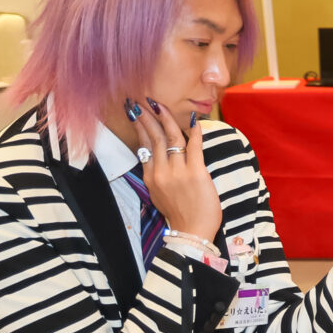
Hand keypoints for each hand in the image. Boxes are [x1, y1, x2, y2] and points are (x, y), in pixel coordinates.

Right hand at [134, 98, 221, 240]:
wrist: (193, 232)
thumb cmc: (181, 216)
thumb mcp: (159, 196)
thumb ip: (158, 177)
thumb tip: (158, 161)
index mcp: (151, 177)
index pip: (144, 146)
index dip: (140, 127)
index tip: (136, 113)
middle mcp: (160, 172)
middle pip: (153, 137)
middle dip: (147, 116)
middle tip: (141, 100)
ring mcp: (178, 172)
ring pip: (170, 138)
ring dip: (165, 118)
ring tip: (158, 104)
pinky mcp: (196, 173)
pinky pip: (195, 146)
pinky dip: (194, 131)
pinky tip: (194, 119)